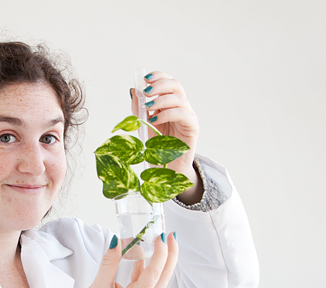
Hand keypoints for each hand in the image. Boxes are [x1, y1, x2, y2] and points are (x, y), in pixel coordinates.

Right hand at [86, 233, 177, 287]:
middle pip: (165, 276)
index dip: (160, 253)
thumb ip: (110, 262)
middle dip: (171, 254)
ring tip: (160, 241)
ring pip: (160, 278)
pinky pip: (150, 281)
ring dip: (162, 260)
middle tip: (171, 235)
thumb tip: (116, 241)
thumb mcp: (99, 285)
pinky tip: (142, 255)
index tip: (160, 237)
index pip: (154, 273)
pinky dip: (149, 267)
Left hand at [130, 72, 201, 203]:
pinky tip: (156, 119)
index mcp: (169, 105)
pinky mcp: (192, 128)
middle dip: (160, 84)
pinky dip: (168, 113)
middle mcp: (180, 108)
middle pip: (176, 85)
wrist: (167, 172)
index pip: (168, 83)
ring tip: (148, 108)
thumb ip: (139, 111)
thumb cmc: (157, 151)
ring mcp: (187, 117)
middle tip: (146, 92)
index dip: (159, 77)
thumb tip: (133, 91)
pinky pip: (183, 114)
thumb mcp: (144, 127)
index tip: (145, 78)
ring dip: (161, 99)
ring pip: (179, 98)